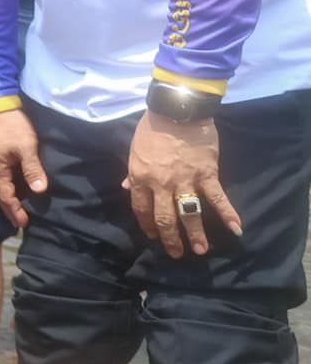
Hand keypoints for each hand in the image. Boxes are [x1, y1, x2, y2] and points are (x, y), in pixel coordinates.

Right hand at [0, 108, 46, 228]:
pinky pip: (0, 176)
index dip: (14, 210)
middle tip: (19, 222)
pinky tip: (15, 187)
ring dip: (8, 198)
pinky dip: (7, 186)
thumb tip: (39, 190)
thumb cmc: (13, 126)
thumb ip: (32, 169)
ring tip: (18, 208)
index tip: (22, 223)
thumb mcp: (26, 147)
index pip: (5, 196)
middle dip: (9, 208)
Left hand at [126, 110, 240, 258]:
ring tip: (200, 250)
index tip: (153, 236)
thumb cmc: (152, 128)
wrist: (177, 110)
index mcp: (141, 178)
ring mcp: (184, 180)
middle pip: (165, 217)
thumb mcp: (135, 150)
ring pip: (189, 213)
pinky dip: (228, 213)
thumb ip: (134, 173)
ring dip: (196, 234)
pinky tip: (236, 229)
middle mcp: (161, 184)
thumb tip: (127, 189)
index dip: (147, 224)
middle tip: (176, 253)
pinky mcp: (206, 174)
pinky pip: (217, 197)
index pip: (141, 209)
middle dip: (170, 238)